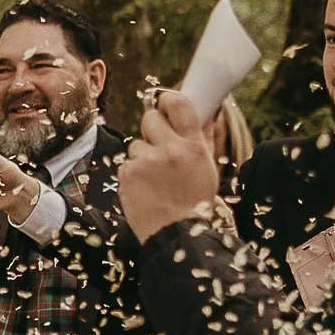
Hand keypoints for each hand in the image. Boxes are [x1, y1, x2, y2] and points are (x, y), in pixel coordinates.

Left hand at [118, 87, 220, 240]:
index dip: (168, 99)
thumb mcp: (207, 168)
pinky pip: (127, 164)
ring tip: (155, 179)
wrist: (176, 235)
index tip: (164, 103)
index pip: (179, 103)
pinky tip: (145, 189)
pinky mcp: (128, 174)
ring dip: (143, 157)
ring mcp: (147, 162)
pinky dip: (133, 174)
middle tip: (158, 145)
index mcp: (194, 146)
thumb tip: (207, 110)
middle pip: (150, 117)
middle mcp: (171, 150)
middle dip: (152, 128)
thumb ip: (203, 137)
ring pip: (137, 144)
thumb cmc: (194, 202)